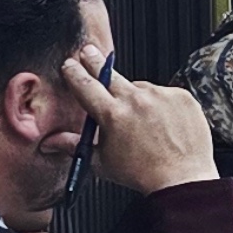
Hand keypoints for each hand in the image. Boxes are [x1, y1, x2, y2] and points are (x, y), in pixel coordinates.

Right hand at [61, 55, 217, 192]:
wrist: (183, 180)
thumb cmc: (142, 174)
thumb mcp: (102, 161)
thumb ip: (74, 145)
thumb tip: (49, 142)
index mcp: (112, 114)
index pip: (85, 85)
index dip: (75, 72)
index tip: (70, 64)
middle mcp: (136, 100)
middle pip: (109, 74)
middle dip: (96, 62)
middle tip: (88, 51)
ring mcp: (161, 96)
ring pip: (140, 88)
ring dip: (136, 97)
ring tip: (142, 122)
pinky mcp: (181, 97)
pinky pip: (165, 93)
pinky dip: (161, 103)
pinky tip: (162, 122)